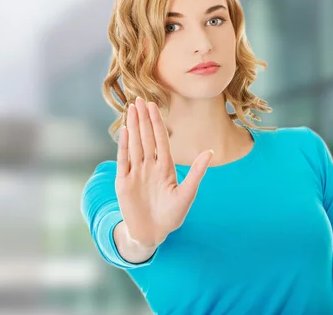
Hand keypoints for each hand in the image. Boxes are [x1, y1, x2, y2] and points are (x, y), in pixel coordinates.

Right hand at [115, 96, 213, 247]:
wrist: (152, 233)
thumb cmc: (172, 215)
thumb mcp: (187, 194)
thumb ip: (196, 173)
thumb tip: (209, 152)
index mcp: (165, 167)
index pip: (160, 139)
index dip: (156, 122)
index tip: (153, 105)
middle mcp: (149, 166)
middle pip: (145, 137)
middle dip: (143, 119)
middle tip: (139, 99)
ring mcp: (136, 173)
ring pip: (134, 145)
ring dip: (132, 127)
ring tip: (130, 110)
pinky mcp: (123, 182)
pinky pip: (123, 160)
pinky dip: (123, 146)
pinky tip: (124, 131)